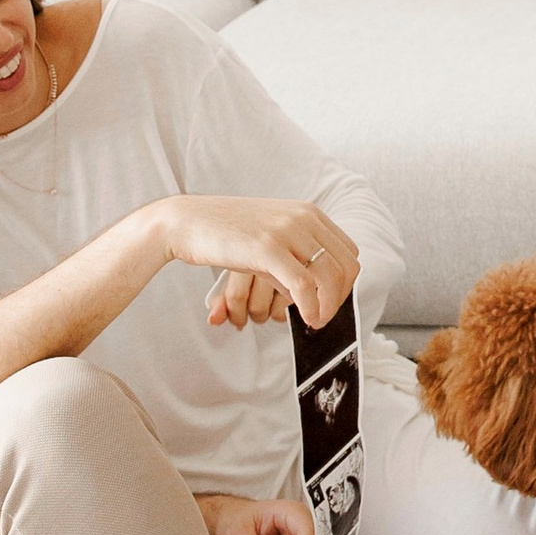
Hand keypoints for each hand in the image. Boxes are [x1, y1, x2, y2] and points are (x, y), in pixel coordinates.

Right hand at [156, 195, 356, 328]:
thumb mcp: (269, 239)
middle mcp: (303, 217)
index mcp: (308, 212)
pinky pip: (304, 284)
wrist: (187, 221)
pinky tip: (306, 318)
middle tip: (322, 317)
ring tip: (314, 322)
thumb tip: (310, 294)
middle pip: (346, 265)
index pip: (348, 251)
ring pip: (330, 275)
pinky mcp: (267, 247)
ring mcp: (286, 230)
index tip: (329, 301)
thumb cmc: (225, 233)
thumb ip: (293, 260)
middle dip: (340, 297)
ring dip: (328, 306)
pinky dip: (311, 306)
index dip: (344, 282)